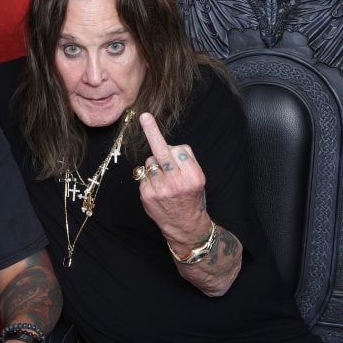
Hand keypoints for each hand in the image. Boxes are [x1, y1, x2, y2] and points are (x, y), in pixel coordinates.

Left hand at [136, 112, 210, 250]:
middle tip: (144, 116)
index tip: (154, 122)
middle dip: (153, 133)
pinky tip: (157, 187)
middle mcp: (177, 182)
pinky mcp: (146, 194)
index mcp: (193, 176)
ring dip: (155, 164)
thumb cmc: (192, 198)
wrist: (184, 226)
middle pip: (162, 152)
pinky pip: (144, 174)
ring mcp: (160, 189)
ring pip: (151, 161)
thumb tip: (165, 147)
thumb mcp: (198, 179)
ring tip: (164, 178)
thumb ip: (185, 162)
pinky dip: (149, 177)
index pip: (180, 150)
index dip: (176, 149)